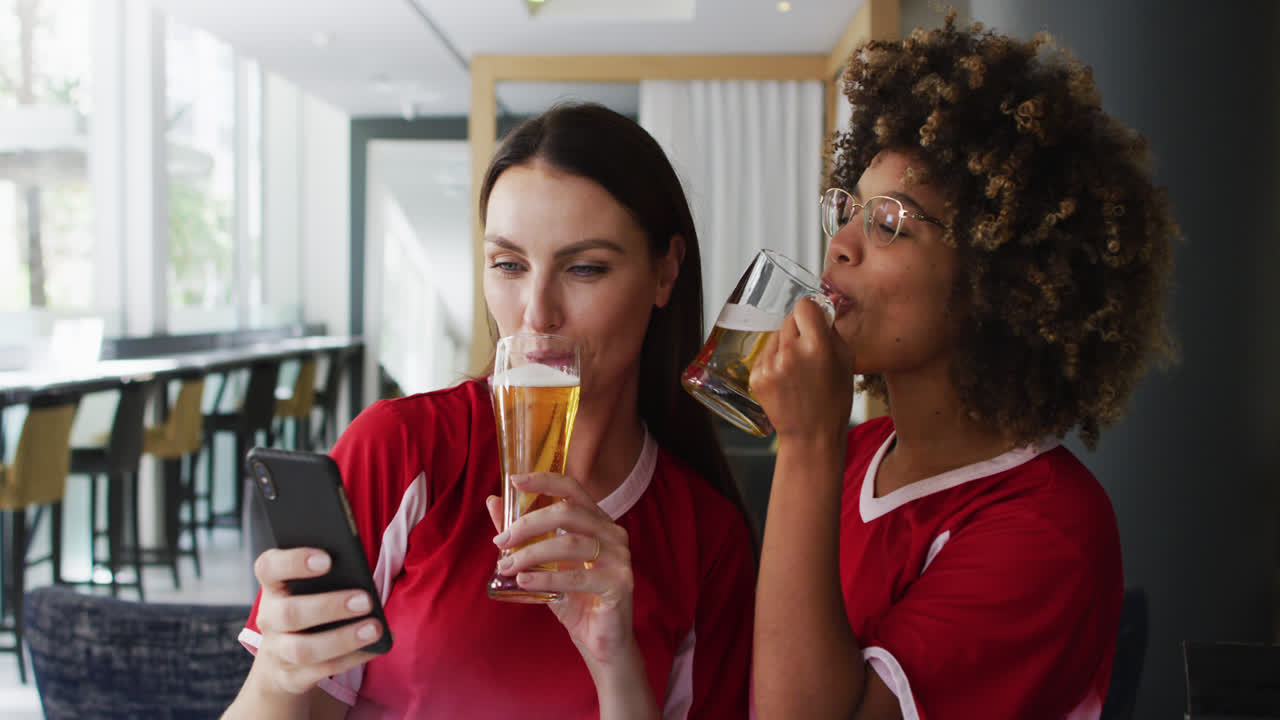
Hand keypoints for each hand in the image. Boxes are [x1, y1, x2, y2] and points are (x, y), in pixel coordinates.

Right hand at [250, 548, 383, 695]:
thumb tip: (359, 570)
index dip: (293, 561)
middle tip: (366, 599)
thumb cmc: (307, 607)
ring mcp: (277, 651)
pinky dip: (350, 659)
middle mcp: (269, 618)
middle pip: (289, 614)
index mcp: (273, 587)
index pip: (268, 567)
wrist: (280, 660)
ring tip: (374, 628)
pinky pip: (321, 671)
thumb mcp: (308, 589)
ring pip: (303, 649)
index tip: (327, 559)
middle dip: (329, 607)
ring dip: (342, 639)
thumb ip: (327, 575)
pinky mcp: (291, 677)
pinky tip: (374, 647)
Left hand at [486, 473, 636, 668]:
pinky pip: (577, 576)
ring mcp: (620, 557)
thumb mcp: (542, 563)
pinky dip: (546, 577)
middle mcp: (612, 533)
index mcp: (597, 521)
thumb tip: (493, 502)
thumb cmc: (573, 598)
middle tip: (501, 541)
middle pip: (568, 512)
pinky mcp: (619, 582)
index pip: (573, 488)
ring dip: (531, 553)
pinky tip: (524, 582)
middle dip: (528, 523)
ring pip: (570, 542)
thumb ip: (521, 534)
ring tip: (506, 566)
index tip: (514, 481)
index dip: (544, 480)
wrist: (600, 641)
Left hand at [750, 297, 856, 441]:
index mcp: (817, 345)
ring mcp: (770, 365)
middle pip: (788, 319)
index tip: (812, 320)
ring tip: (797, 370)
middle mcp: (790, 352)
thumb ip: (831, 329)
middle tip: (808, 351)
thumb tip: (820, 306)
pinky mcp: (756, 376)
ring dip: (784, 345)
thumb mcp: (846, 360)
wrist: (811, 434)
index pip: (804, 305)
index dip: (810, 311)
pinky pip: (764, 354)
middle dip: (798, 330)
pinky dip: (773, 361)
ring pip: (775, 336)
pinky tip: (786, 379)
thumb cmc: (833, 398)